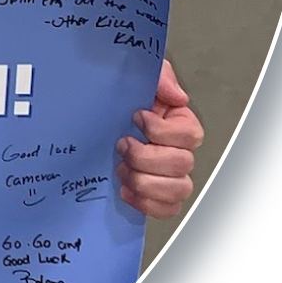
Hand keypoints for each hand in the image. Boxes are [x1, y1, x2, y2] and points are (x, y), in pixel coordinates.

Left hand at [116, 59, 202, 218]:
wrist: (91, 111)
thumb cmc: (119, 94)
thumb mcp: (136, 73)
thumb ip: (159, 76)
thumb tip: (178, 97)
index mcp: (179, 122)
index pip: (190, 135)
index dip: (162, 130)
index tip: (136, 117)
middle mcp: (178, 149)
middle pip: (182, 164)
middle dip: (146, 157)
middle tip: (121, 144)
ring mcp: (168, 174)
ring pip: (179, 190)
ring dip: (145, 181)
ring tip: (121, 168)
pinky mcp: (154, 193)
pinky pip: (167, 209)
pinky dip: (146, 204)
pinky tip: (124, 190)